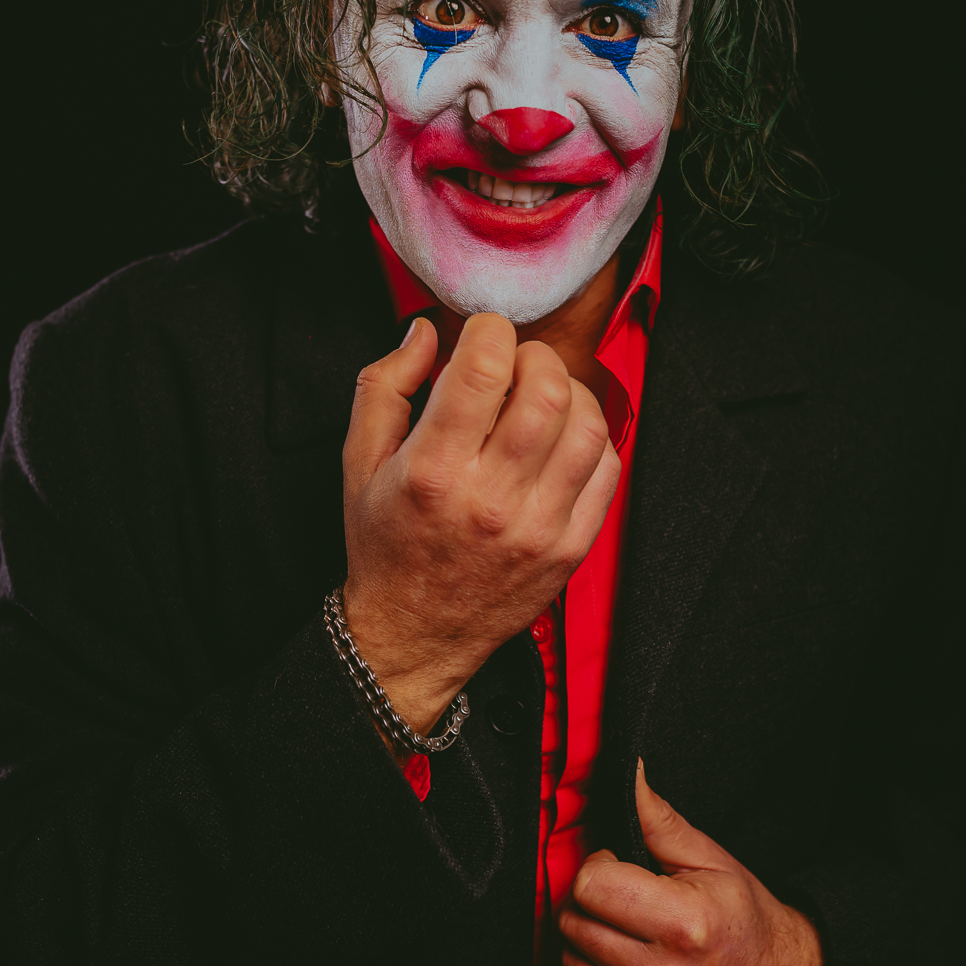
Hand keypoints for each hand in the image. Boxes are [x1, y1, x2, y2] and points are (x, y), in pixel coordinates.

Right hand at [341, 314, 619, 734]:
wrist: (413, 634)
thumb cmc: (385, 545)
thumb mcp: (358, 461)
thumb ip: (385, 385)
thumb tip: (426, 333)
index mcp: (432, 472)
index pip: (483, 370)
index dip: (489, 331)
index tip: (481, 335)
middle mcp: (490, 500)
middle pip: (547, 390)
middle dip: (533, 356)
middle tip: (514, 366)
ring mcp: (538, 528)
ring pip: (588, 425)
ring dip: (569, 392)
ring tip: (541, 398)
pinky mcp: (570, 548)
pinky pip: (607, 470)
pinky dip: (591, 438)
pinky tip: (560, 439)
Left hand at [559, 761, 822, 965]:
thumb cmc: (743, 917)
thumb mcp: (708, 858)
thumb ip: (656, 818)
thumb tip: (625, 770)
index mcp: (685, 923)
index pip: (588, 886)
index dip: (599, 868)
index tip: (620, 869)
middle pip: (573, 925)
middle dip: (590, 905)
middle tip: (625, 904)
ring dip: (590, 947)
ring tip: (630, 938)